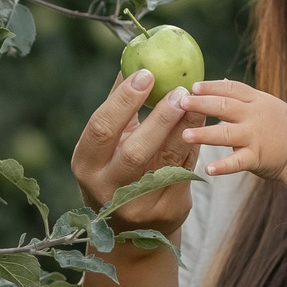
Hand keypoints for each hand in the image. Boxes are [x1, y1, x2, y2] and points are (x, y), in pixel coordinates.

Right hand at [70, 69, 201, 234]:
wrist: (130, 228)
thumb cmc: (116, 168)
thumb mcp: (109, 143)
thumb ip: (119, 106)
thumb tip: (131, 59)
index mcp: (86, 164)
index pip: (101, 128)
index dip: (123, 100)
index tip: (146, 74)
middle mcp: (107, 188)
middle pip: (136, 151)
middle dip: (160, 118)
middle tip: (179, 91)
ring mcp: (138, 204)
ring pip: (166, 161)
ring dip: (184, 129)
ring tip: (196, 102)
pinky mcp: (167, 211)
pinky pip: (184, 171)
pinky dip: (193, 145)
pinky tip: (200, 125)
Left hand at [177, 79, 286, 188]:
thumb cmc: (281, 127)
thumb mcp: (266, 104)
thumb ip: (242, 96)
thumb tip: (219, 81)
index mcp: (256, 100)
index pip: (231, 88)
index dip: (211, 87)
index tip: (193, 87)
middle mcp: (254, 116)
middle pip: (224, 107)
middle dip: (201, 104)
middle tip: (180, 103)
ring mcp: (255, 136)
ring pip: (226, 134)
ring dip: (204, 134)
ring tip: (185, 135)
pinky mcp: (257, 157)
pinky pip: (238, 162)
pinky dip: (223, 166)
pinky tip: (208, 169)